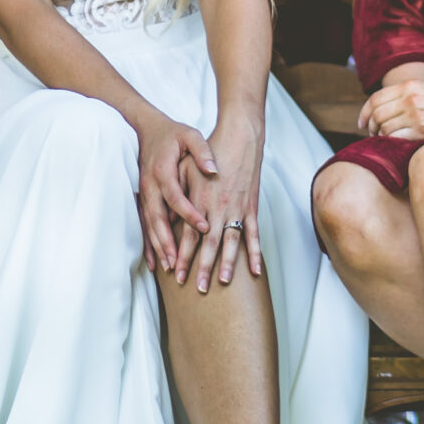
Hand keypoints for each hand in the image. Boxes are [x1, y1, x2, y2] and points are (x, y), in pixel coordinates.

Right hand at [134, 109, 219, 277]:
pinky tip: (153, 262)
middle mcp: (151, 185)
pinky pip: (144, 225)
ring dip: (157, 247)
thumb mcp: (190, 135)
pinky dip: (149, 244)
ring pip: (150, 225)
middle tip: (178, 262)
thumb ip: (202, 151)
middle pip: (158, 217)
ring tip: (168, 267)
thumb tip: (213, 169)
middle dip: (167, 241)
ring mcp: (144, 194)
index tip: (204, 228)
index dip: (189, 213)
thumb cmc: (172, 134)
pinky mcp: (143, 199)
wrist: (147, 129)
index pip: (176, 196)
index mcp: (163, 170)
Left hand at [175, 113, 264, 291]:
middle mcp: (218, 206)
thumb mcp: (186, 167)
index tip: (176, 273)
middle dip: (202, 267)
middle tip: (197, 288)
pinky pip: (254, 234)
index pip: (188, 234)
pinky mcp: (251, 206)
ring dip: (228, 264)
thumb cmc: (210, 150)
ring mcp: (237, 207)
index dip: (182, 254)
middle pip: (209, 243)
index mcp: (200, 199)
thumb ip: (178, 192)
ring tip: (224, 283)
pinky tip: (256, 271)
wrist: (239, 136)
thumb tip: (167, 215)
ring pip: (232, 242)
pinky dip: (255, 252)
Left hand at [358, 78, 423, 140]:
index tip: (362, 123)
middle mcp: (411, 98)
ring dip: (382, 137)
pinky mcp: (423, 131)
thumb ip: (407, 97)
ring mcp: (417, 114)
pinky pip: (396, 139)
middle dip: (371, 127)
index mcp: (411, 86)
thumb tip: (384, 111)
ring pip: (385, 128)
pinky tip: (398, 146)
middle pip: (377, 114)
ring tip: (388, 142)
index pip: (376, 98)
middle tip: (373, 135)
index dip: (364, 112)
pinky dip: (393, 144)